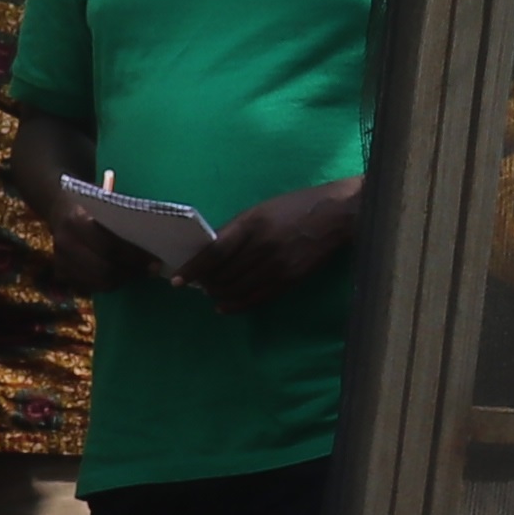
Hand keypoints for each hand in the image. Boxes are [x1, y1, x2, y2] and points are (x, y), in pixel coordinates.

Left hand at [182, 177, 365, 312]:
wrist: (335, 215)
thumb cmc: (294, 208)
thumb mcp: (260, 211)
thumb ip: (234, 230)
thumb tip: (208, 250)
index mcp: (251, 225)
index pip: (214, 252)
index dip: (194, 269)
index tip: (178, 281)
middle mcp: (262, 247)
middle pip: (223, 275)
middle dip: (205, 283)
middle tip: (198, 284)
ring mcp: (276, 266)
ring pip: (236, 290)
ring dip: (218, 295)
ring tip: (211, 293)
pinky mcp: (289, 280)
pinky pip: (255, 299)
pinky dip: (236, 305)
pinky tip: (225, 306)